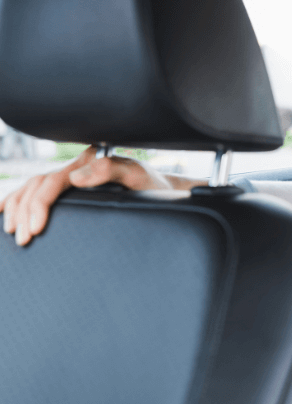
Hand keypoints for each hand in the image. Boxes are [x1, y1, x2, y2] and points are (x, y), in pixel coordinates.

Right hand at [0, 146, 202, 245]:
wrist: (164, 191)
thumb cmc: (153, 186)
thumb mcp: (137, 176)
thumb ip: (110, 170)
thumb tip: (76, 177)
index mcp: (88, 164)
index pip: (52, 181)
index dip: (38, 204)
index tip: (35, 229)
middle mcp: (77, 169)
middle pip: (37, 185)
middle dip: (23, 212)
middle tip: (22, 239)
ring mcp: (73, 179)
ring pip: (32, 188)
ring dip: (17, 208)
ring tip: (12, 232)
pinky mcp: (73, 192)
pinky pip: (38, 193)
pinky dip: (17, 201)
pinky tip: (4, 212)